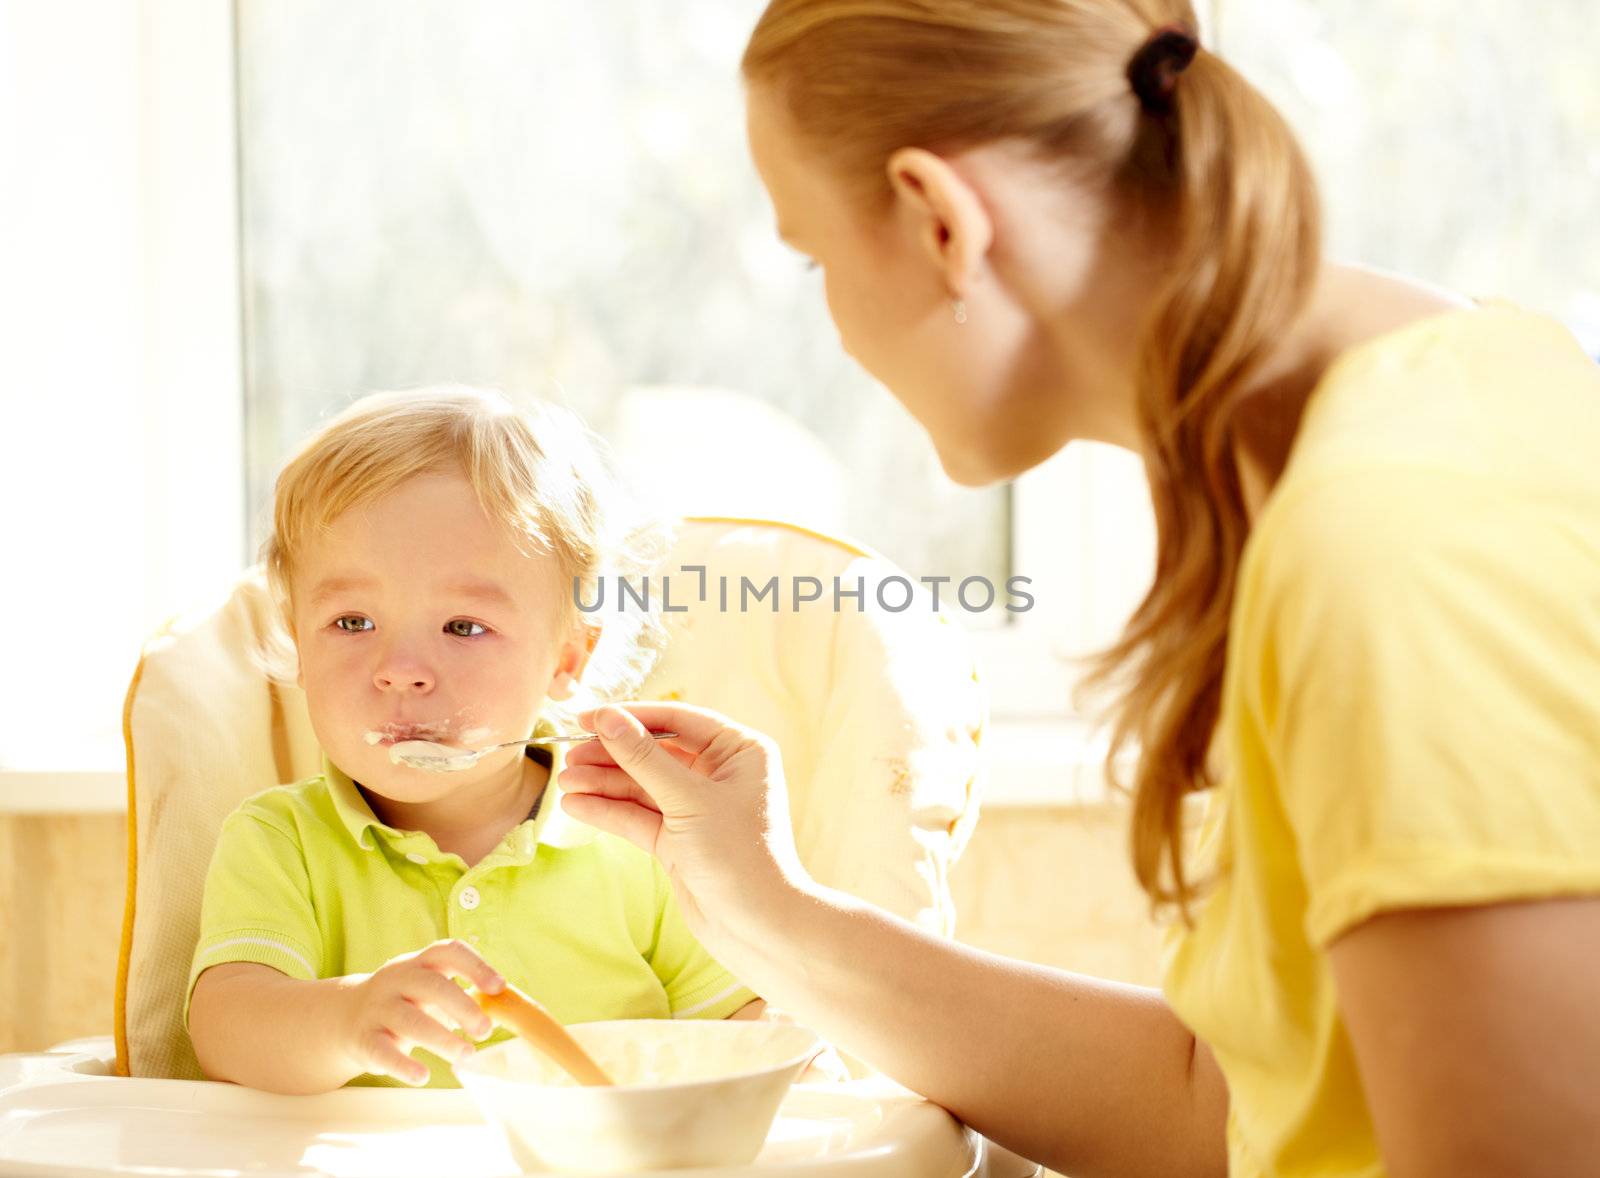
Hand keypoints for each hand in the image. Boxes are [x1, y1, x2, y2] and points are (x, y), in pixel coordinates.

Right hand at [337, 939, 504, 1085]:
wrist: (345, 1016)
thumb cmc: (405, 1002)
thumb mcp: (427, 989)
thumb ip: (460, 995)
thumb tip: (504, 1009)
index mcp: (419, 963)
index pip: (448, 951)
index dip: (475, 966)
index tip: (499, 986)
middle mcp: (397, 979)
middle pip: (431, 985)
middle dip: (462, 1006)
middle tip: (485, 1030)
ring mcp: (378, 1008)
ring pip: (410, 1020)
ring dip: (441, 1038)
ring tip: (466, 1053)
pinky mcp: (364, 1039)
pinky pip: (383, 1052)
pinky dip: (404, 1065)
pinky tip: (423, 1076)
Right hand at [557, 702, 810, 943]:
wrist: (757, 928)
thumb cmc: (739, 856)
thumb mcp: (688, 800)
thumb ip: (644, 758)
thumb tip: (607, 718)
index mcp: (739, 751)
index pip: (677, 720)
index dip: (631, 717)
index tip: (587, 716)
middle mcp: (720, 774)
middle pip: (655, 752)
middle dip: (612, 754)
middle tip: (569, 752)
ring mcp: (698, 808)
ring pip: (642, 785)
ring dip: (604, 782)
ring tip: (564, 780)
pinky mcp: (679, 840)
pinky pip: (638, 816)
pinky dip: (609, 810)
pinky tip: (575, 804)